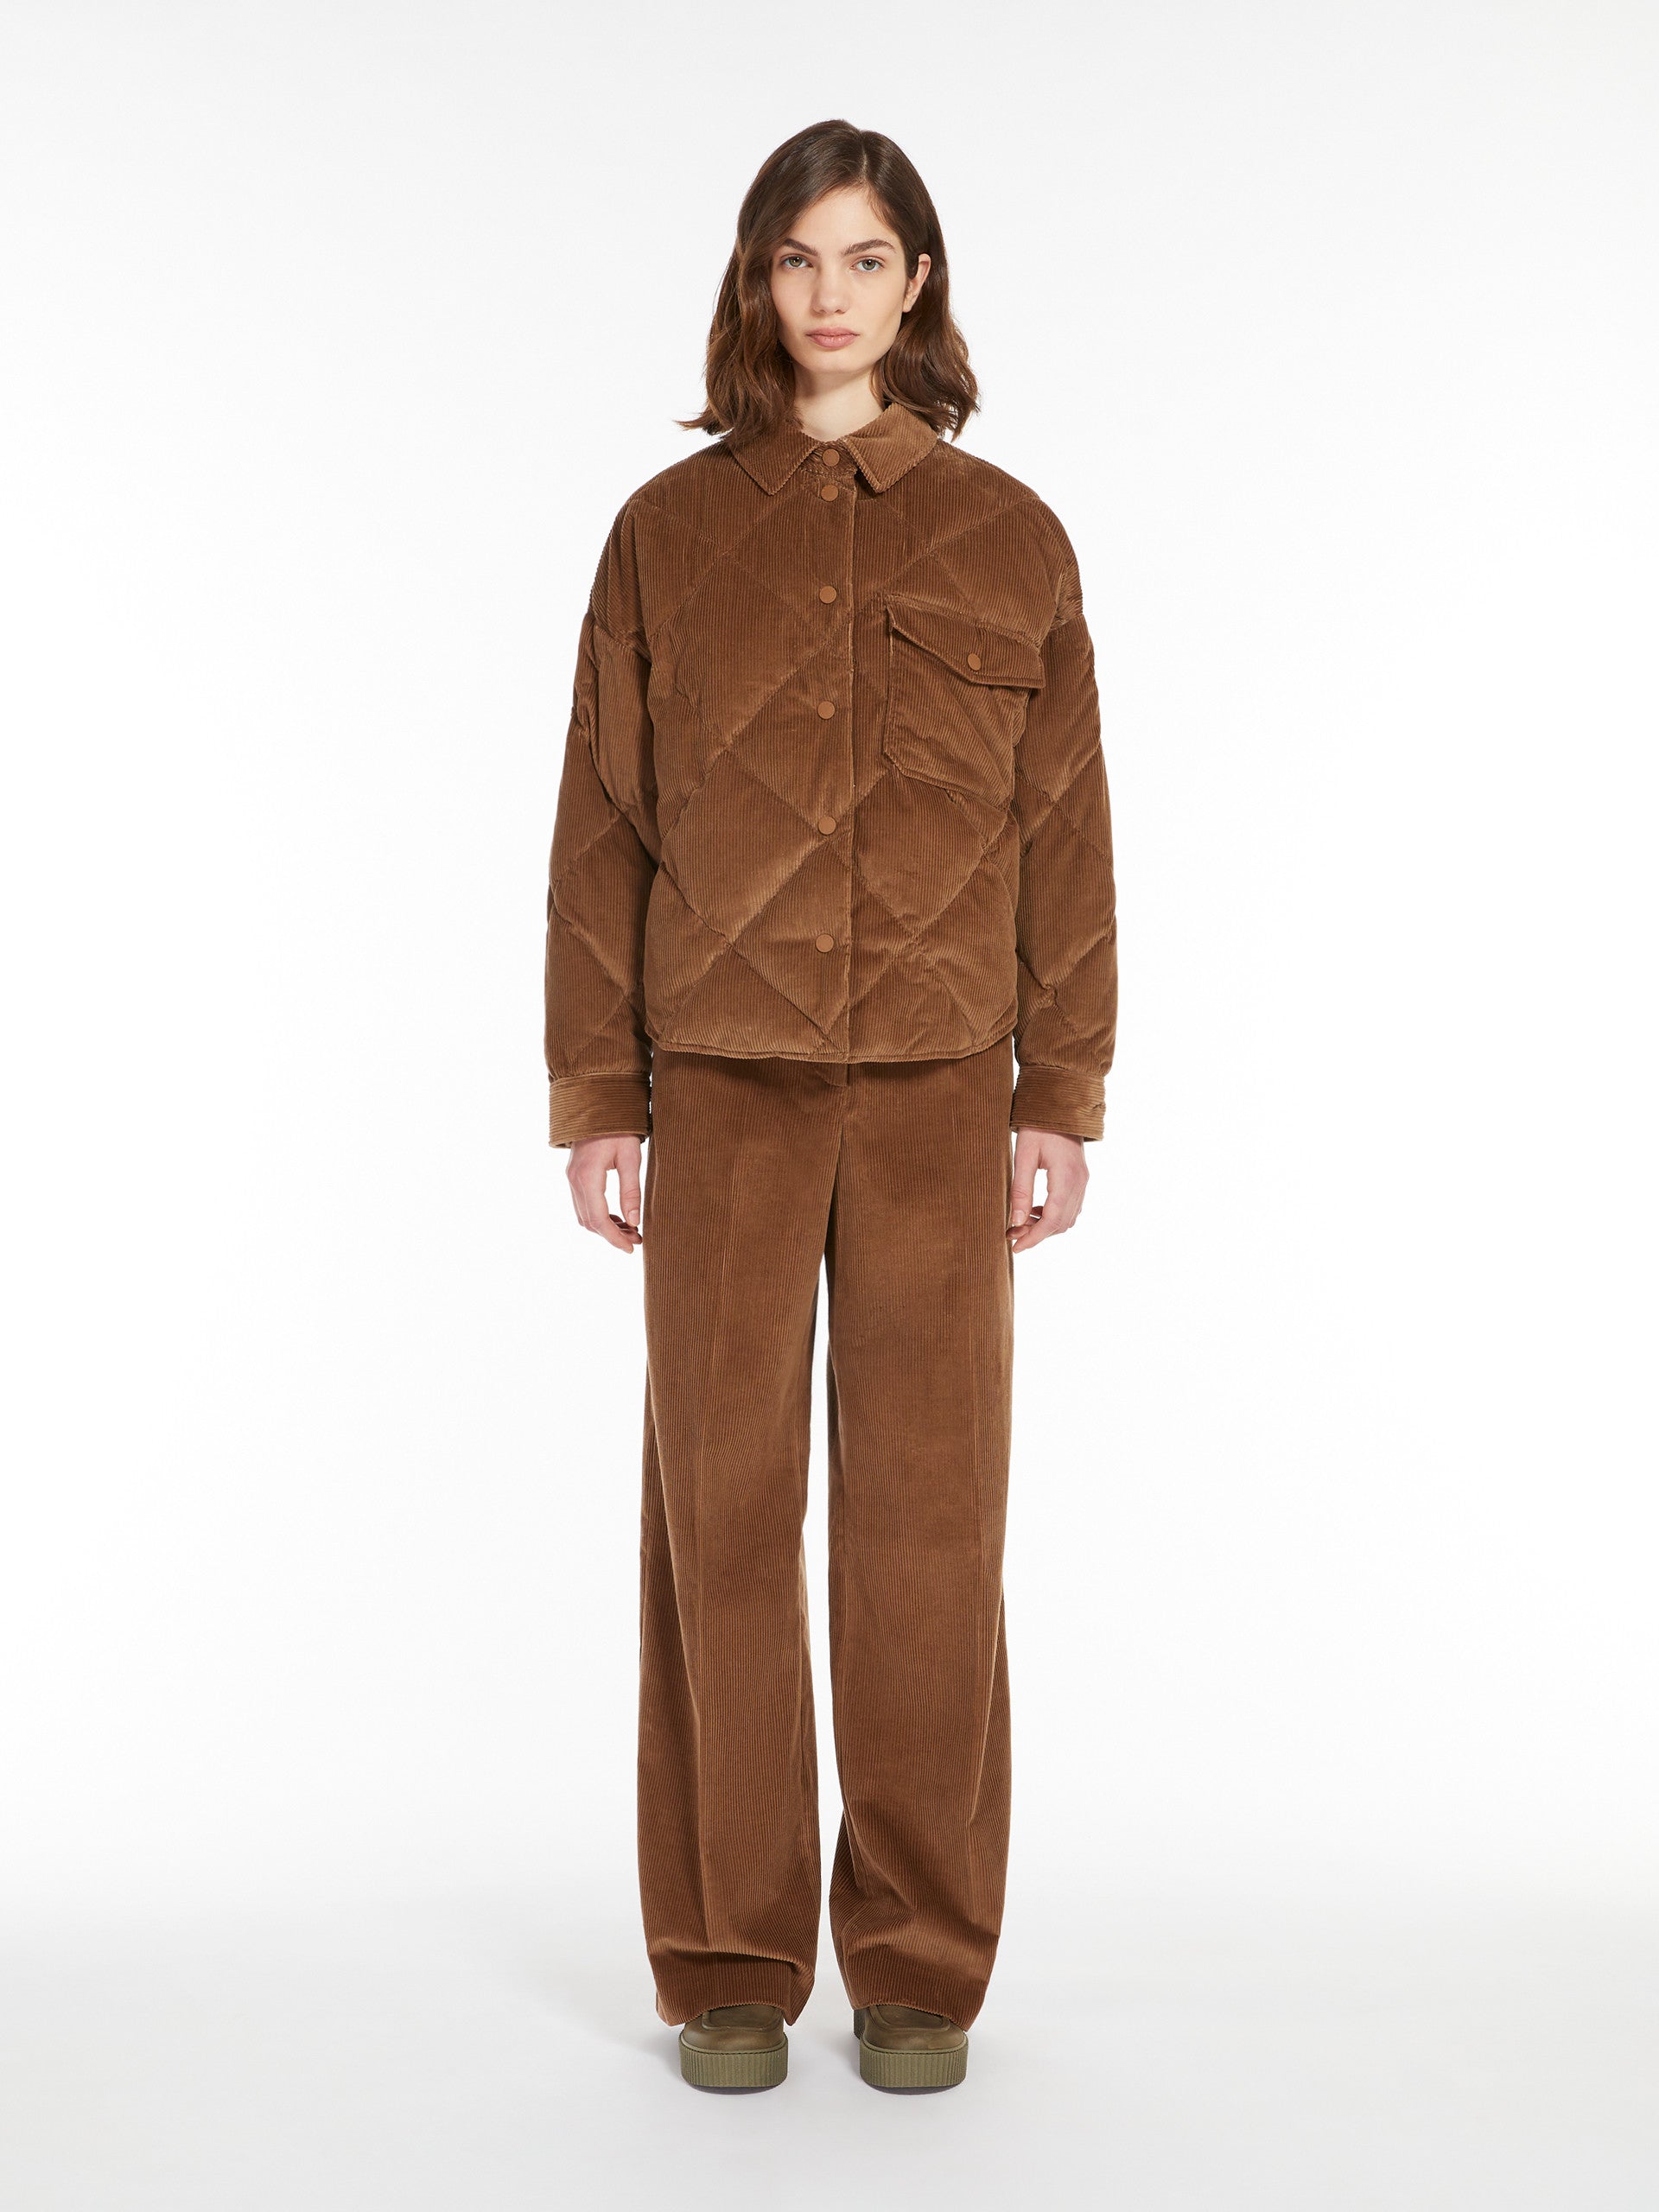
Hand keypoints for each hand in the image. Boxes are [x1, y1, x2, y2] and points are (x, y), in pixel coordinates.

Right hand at [566, 1133, 643, 1252]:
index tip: (631, 1249)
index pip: (599, 1219)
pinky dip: (599, 1216)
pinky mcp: (574, 1176)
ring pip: (584, 1216)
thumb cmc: (618, 1128)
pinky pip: (583, 1205)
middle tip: (637, 1239)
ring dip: (605, 1227)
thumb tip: (635, 1222)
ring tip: (631, 1230)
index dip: (615, 1238)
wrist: (598, 1105)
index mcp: (588, 1177)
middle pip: (590, 1222)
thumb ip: (631, 1191)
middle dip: (612, 1235)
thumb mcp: (631, 1157)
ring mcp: (571, 1178)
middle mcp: (574, 1180)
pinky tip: (618, 1217)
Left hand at [1008, 1128, 1086, 1253]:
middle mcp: (1079, 1182)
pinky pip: (1070, 1207)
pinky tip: (1035, 1210)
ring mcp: (1083, 1180)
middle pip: (1061, 1224)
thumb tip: (1016, 1222)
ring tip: (1020, 1223)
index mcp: (1066, 1177)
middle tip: (1012, 1234)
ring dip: (1045, 1226)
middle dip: (1037, 1234)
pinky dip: (1053, 1215)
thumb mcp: (1023, 1155)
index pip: (1052, 1220)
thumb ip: (1020, 1190)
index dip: (1034, 1238)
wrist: (1060, 1104)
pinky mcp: (1081, 1178)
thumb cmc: (1038, 1126)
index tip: (1016, 1247)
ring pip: (1067, 1218)